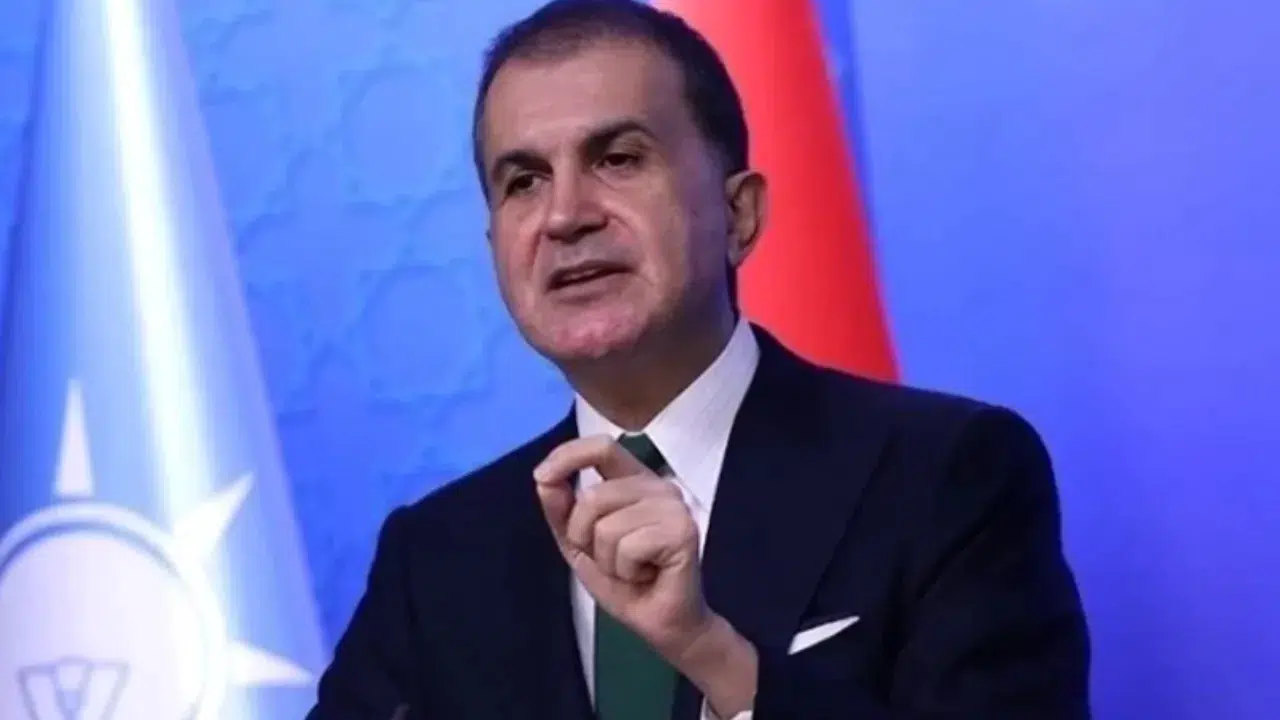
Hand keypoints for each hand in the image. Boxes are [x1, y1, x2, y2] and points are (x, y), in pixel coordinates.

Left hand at [533, 434, 710, 660]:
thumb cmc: (626, 582)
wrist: (660, 623)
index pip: (601, 446)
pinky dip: (627, 571)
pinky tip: (647, 576)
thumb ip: (562, 511)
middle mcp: (658, 487)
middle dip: (584, 538)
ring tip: (632, 569)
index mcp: (635, 482)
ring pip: (606, 525)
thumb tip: (543, 478)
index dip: (568, 455)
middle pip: (592, 496)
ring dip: (608, 560)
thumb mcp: (580, 545)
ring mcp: (674, 507)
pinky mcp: (682, 531)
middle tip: (612, 560)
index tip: (541, 477)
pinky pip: (628, 547)